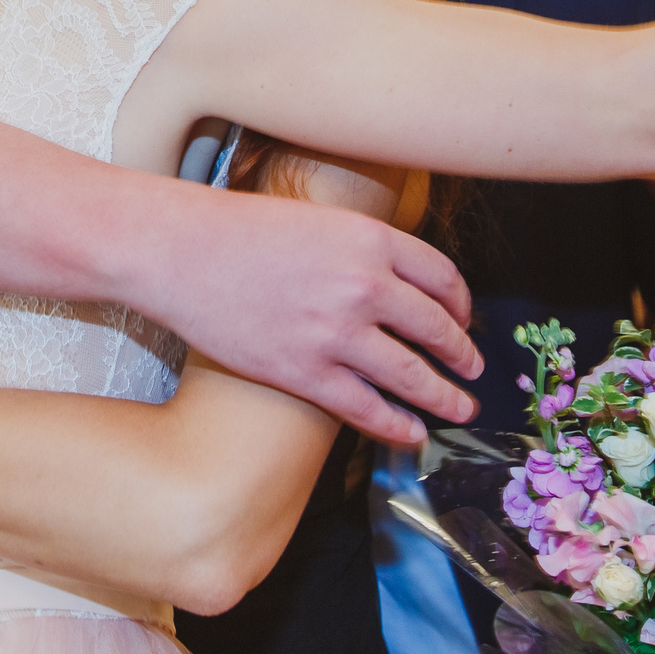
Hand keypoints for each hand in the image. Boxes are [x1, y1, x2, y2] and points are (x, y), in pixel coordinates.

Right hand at [130, 195, 478, 446]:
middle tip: (473, 370)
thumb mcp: (316, 219)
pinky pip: (368, 409)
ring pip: (413, 376)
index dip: (460, 304)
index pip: (442, 277)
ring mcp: (337, 333)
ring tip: (458, 408)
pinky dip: (398, 426)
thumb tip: (393, 281)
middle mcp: (365, 286)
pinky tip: (413, 434)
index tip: (463, 319)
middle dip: (462, 355)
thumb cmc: (238, 230)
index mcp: (371, 240)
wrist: (181, 251)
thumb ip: (360, 247)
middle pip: (437, 328)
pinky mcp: (306, 372)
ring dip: (443, 397)